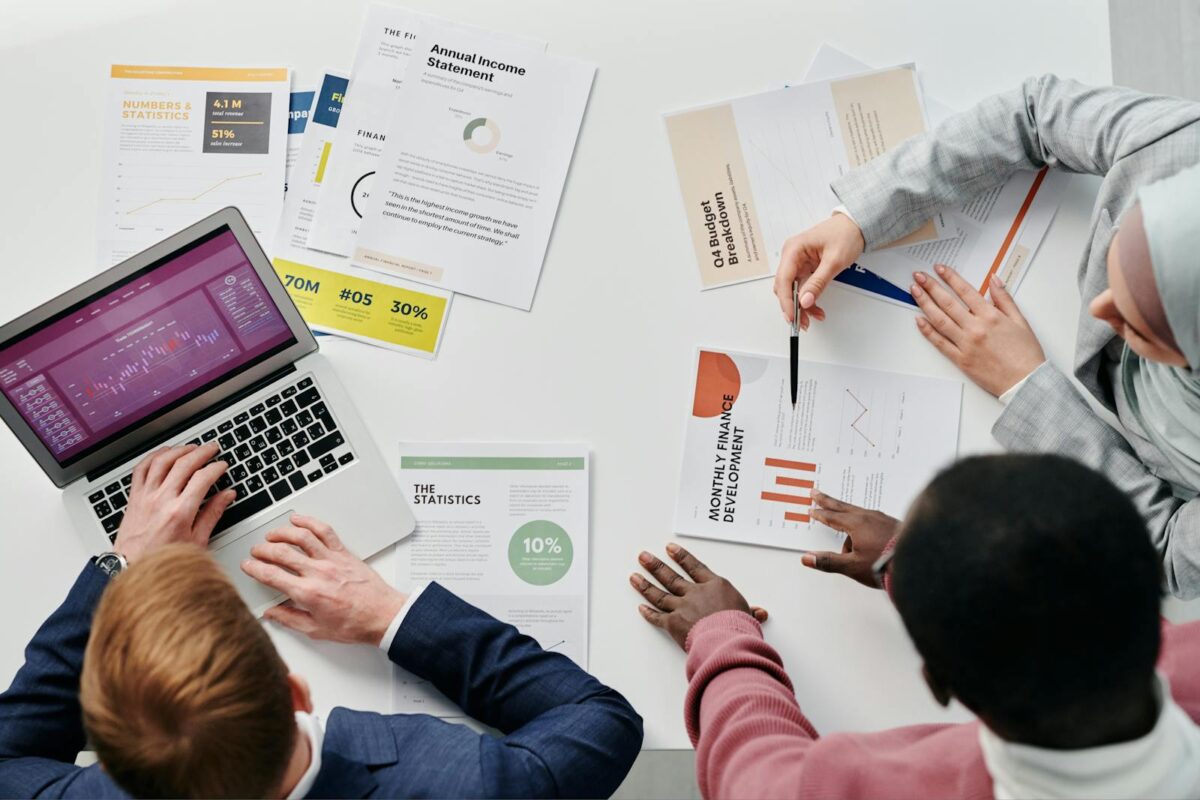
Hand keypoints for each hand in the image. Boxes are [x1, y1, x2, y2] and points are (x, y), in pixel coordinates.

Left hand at [114, 443, 234, 561]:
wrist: (132, 567)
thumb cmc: (164, 558)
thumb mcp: (197, 540)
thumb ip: (213, 514)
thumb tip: (226, 496)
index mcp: (180, 512)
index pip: (202, 478)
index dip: (216, 468)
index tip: (222, 466)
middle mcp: (161, 500)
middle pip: (184, 464)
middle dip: (202, 452)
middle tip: (212, 448)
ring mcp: (145, 496)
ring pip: (162, 461)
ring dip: (179, 450)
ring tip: (191, 447)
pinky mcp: (134, 497)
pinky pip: (141, 469)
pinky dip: (153, 456)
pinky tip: (163, 453)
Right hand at [241, 514, 405, 644]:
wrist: (383, 615)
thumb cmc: (354, 624)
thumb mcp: (316, 630)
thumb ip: (290, 619)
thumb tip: (271, 613)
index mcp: (308, 594)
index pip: (272, 576)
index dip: (254, 568)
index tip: (247, 565)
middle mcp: (318, 573)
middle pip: (282, 553)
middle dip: (263, 550)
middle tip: (256, 551)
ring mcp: (332, 560)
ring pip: (301, 537)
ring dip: (282, 533)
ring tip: (271, 535)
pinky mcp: (344, 553)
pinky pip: (325, 531)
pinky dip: (309, 522)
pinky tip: (298, 520)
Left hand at [630, 543, 767, 650]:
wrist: (727, 638)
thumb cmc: (739, 625)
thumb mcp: (748, 615)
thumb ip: (750, 612)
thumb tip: (760, 613)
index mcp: (714, 586)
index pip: (694, 567)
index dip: (681, 557)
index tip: (670, 548)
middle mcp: (695, 593)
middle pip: (671, 577)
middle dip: (656, 566)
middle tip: (643, 557)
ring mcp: (682, 607)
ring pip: (659, 594)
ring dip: (645, 584)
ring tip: (634, 576)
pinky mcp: (673, 623)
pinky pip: (658, 617)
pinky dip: (649, 613)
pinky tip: (641, 608)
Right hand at [773, 213, 864, 328]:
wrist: (856, 225)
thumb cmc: (846, 234)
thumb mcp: (834, 261)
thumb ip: (818, 282)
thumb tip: (805, 300)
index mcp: (794, 249)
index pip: (783, 279)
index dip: (786, 301)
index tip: (792, 316)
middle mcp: (792, 255)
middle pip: (785, 287)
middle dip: (793, 306)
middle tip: (802, 322)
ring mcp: (797, 261)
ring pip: (792, 289)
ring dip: (801, 305)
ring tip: (814, 316)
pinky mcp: (804, 267)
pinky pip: (801, 286)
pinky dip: (807, 298)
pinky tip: (814, 307)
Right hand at [802, 491, 899, 587]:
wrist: (918, 562)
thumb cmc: (886, 565)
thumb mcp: (853, 566)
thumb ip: (829, 561)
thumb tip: (807, 558)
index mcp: (857, 524)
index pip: (832, 517)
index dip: (820, 514)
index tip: (812, 509)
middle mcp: (870, 517)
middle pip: (843, 507)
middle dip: (828, 501)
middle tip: (817, 493)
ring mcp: (883, 519)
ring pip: (859, 515)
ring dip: (848, 519)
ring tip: (848, 544)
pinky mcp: (893, 524)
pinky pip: (873, 521)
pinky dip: (864, 524)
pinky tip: (867, 537)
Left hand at [911, 266, 1045, 396]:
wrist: (1026, 382)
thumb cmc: (1025, 353)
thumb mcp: (1020, 321)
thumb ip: (1004, 299)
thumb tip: (994, 279)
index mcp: (991, 316)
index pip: (965, 291)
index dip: (950, 278)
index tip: (939, 268)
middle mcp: (975, 328)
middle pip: (948, 303)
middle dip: (931, 286)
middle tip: (918, 276)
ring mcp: (966, 344)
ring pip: (940, 320)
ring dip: (924, 304)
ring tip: (914, 292)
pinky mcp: (960, 360)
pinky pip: (940, 343)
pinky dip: (928, 330)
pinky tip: (919, 320)